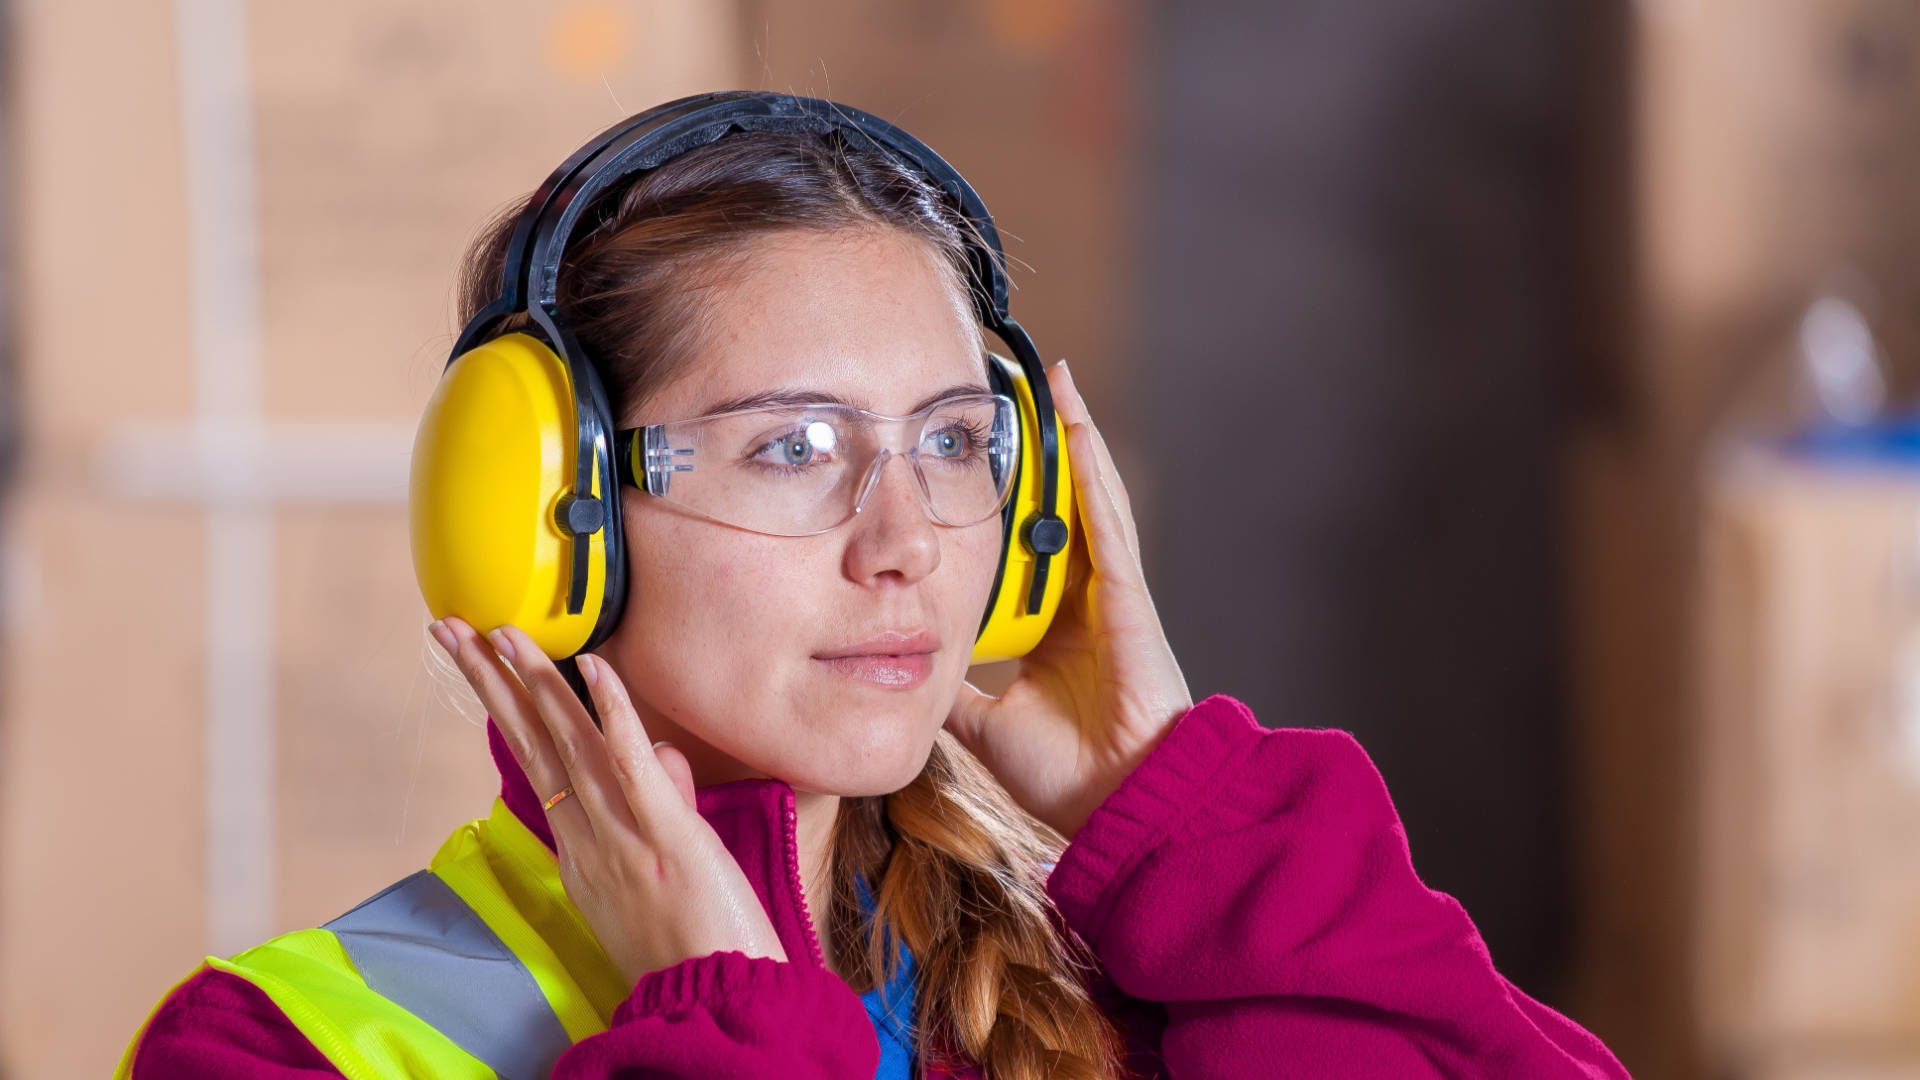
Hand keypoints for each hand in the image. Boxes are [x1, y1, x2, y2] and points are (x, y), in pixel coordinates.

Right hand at [429, 617, 788, 987]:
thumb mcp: (663, 869)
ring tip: (500, 631)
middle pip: (532, 743)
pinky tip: (591, 667)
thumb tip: (663, 754)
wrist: (716, 1004)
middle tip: (451, 628)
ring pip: (569, 744)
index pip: (536, 760)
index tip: (482, 660)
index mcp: (580, 849)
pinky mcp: (668, 837)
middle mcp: (588, 839)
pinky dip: (613, 713)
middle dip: (489, 680)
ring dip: (533, 680)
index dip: (506, 705)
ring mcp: (623, 837)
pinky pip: (634, 765)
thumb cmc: (696, 946)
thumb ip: (660, 802)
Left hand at [944, 360, 1192, 841]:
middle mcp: (1086, 600)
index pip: (1029, 547)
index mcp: (1055, 627)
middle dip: (1045, 450)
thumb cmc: (1068, 775)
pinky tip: (1077, 430)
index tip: (985, 456)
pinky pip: (1107, 523)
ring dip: (1074, 440)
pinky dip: (1091, 475)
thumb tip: (906, 670)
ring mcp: (1110, 594)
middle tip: (1020, 392)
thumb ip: (955, 690)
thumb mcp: (985, 722)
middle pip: (1061, 509)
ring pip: (1090, 500)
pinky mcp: (1127, 597)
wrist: (1118, 807)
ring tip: (1057, 383)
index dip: (1012, 500)